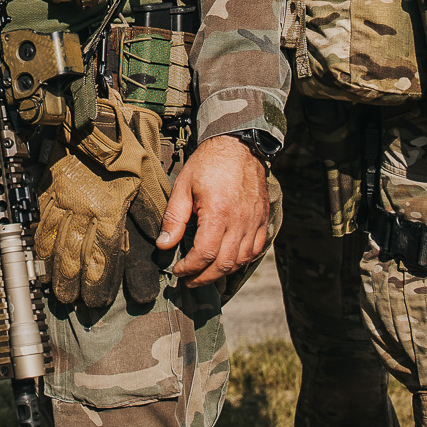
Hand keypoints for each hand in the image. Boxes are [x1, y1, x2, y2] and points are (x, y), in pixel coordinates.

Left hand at [157, 134, 269, 287]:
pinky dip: (241, 261)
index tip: (177, 271)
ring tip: (205, 274)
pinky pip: (255, 250)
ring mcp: (254, 222)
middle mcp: (239, 221)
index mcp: (218, 213)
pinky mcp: (262, 219)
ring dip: (222, 272)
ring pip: (241, 260)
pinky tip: (228, 261)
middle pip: (223, 264)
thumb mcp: (183, 186)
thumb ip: (174, 218)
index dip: (189, 268)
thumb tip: (164, 245)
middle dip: (203, 277)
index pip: (204, 254)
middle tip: (189, 280)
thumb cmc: (208, 163)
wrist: (238, 145)